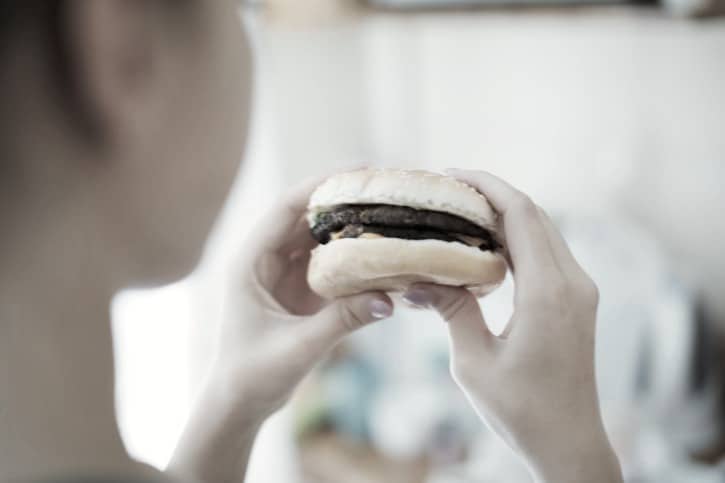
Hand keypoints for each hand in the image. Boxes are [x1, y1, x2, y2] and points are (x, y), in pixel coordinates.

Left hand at [168, 176, 393, 482]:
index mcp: (250, 261)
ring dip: (351, 224)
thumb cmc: (254, 374)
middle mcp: (266, 258)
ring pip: (320, 236)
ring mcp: (284, 272)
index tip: (357, 170)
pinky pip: (330, 261)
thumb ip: (342, 321)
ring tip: (388, 211)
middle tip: (384, 188)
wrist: (241, 402)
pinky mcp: (301, 289)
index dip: (320, 185)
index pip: (286, 208)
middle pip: (307, 215)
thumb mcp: (298, 347)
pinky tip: (380, 248)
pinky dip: (353, 254)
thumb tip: (390, 299)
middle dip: (343, 199)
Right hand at [402, 170, 622, 482]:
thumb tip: (414, 277)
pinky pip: (547, 252)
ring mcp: (579, 291)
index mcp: (547, 293)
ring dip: (505, 214)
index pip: (521, 215)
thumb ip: (450, 309)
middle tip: (448, 190)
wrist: (568, 442)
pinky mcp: (576, 300)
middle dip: (492, 194)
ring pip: (543, 230)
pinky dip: (517, 238)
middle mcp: (572, 283)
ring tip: (460, 211)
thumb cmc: (521, 410)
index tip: (451, 174)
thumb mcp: (473, 361)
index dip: (486, 186)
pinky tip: (484, 244)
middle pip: (534, 215)